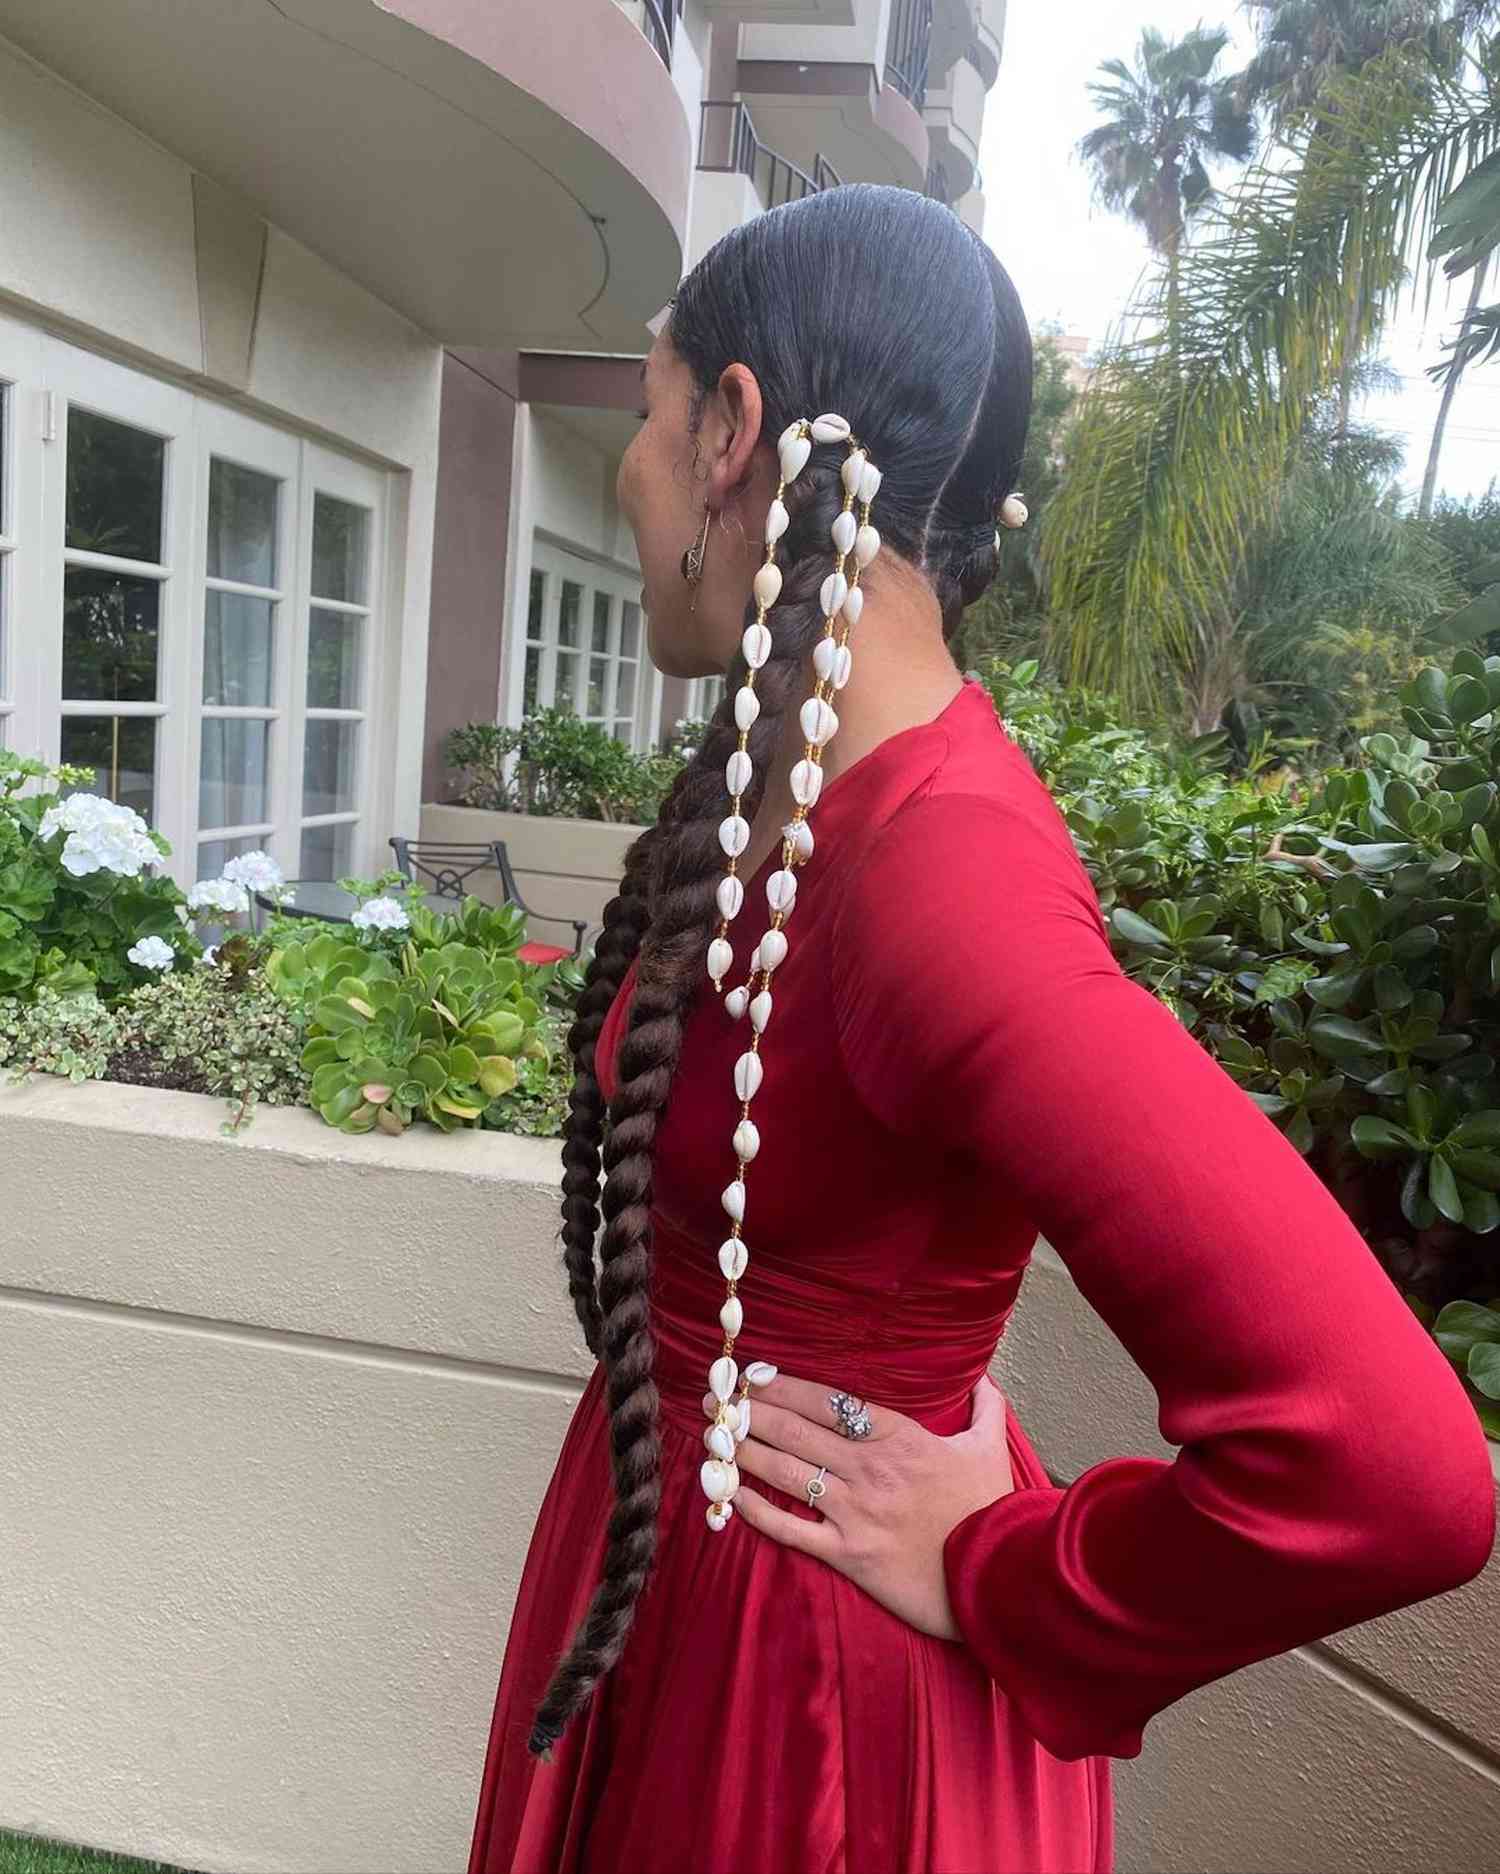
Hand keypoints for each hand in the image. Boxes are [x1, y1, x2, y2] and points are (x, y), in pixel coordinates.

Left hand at [702, 1370, 1015, 1640]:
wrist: (1000, 1578)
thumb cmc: (993, 1512)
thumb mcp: (990, 1450)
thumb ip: (985, 1407)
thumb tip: (983, 1376)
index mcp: (898, 1437)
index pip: (828, 1402)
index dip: (784, 1387)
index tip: (753, 1376)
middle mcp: (870, 1468)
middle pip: (796, 1431)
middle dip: (751, 1412)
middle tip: (715, 1401)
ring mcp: (857, 1512)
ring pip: (788, 1472)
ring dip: (745, 1453)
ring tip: (713, 1437)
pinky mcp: (850, 1555)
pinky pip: (794, 1530)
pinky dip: (760, 1512)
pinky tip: (732, 1498)